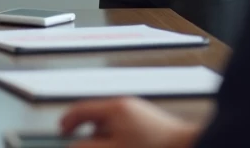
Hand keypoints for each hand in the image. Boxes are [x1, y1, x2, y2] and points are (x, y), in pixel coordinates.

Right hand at [60, 97, 200, 147]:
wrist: (187, 147)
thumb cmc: (155, 147)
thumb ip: (89, 147)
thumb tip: (72, 145)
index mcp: (114, 108)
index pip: (81, 109)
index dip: (68, 121)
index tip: (62, 132)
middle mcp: (125, 106)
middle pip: (95, 119)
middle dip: (89, 136)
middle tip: (86, 146)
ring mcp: (137, 113)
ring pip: (110, 127)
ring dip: (104, 140)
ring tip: (110, 147)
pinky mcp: (147, 123)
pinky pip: (123, 130)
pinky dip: (118, 140)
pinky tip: (123, 147)